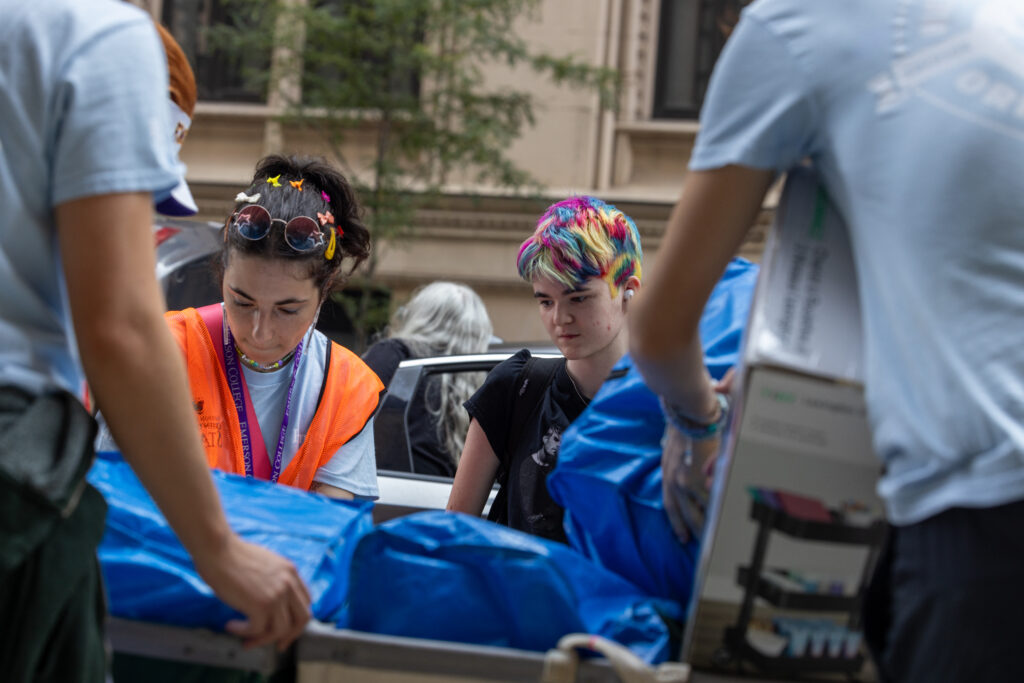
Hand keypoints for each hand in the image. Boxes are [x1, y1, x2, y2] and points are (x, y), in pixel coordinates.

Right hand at [194, 535, 311, 650]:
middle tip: (278, 646)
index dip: (296, 618)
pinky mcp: (261, 605)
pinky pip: (258, 629)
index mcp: (290, 571)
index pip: (305, 601)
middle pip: (302, 618)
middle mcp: (288, 583)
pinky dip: (244, 632)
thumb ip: (273, 579)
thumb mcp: (264, 564)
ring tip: (246, 640)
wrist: (217, 549)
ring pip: (281, 630)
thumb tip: (268, 601)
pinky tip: (231, 626)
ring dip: (263, 639)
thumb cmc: (232, 555)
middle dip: (291, 635)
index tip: (285, 627)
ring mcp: (277, 594)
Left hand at [661, 370, 734, 543]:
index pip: (670, 503)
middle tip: (703, 546)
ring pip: (699, 512)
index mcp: (668, 470)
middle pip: (683, 514)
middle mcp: (673, 480)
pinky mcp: (699, 480)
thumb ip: (678, 449)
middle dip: (693, 531)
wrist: (688, 409)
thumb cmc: (684, 418)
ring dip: (709, 526)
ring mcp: (685, 482)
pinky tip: (729, 522)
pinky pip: (711, 503)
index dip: (677, 521)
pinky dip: (719, 513)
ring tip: (721, 540)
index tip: (683, 536)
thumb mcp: (674, 438)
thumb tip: (679, 446)